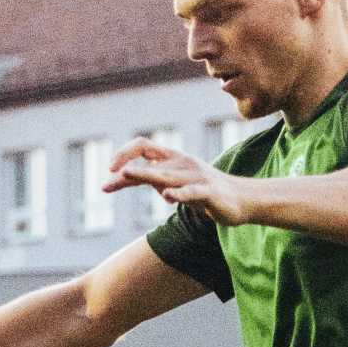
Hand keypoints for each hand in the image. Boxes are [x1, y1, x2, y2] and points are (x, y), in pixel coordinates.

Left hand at [107, 138, 251, 226]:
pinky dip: (180, 193)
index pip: (144, 146)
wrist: (241, 200)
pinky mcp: (209, 193)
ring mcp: (196, 178)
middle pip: (151, 163)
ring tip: (127, 175)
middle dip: (127, 173)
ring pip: (168, 176)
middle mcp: (183, 164)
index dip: (125, 153)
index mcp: (173, 158)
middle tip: (106, 182)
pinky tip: (168, 197)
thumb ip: (150, 179)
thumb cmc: (204, 191)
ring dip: (147, 175)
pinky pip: (193, 192)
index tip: (110, 169)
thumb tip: (121, 178)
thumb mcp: (174, 183)